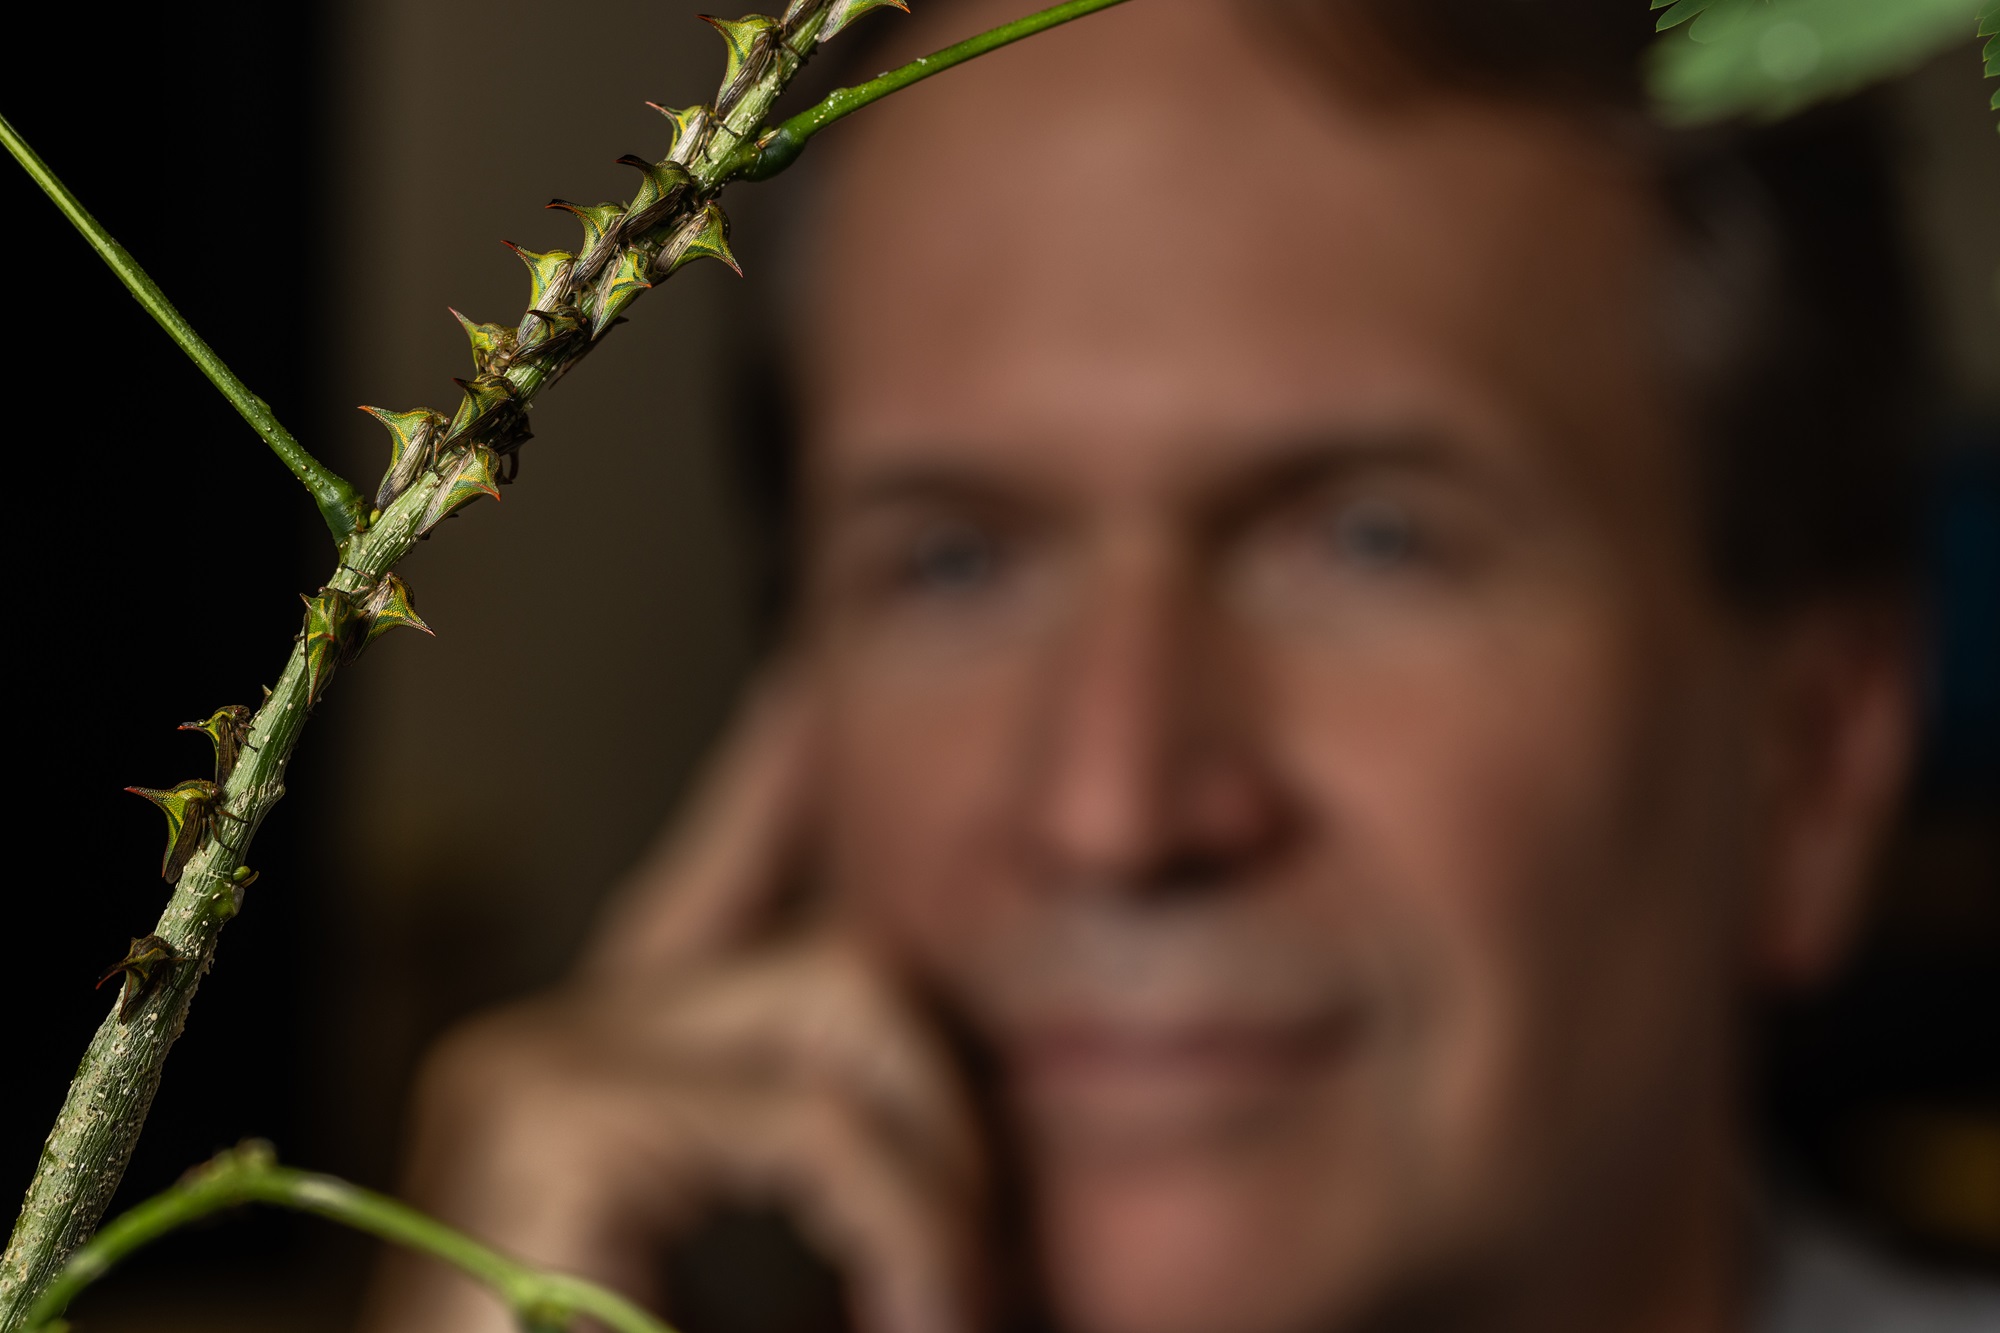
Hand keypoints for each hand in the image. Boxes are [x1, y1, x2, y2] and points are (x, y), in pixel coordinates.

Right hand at [359, 673, 985, 1332]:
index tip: (824, 675)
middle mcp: (551, 1042)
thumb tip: (964, 1109)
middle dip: (949, 1108)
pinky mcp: (540, 1121)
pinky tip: (899, 1325)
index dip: (780, 770)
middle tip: (973, 1283)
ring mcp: (534, 1068)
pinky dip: (909, 1241)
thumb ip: (860, 1177)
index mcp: (611, 1084)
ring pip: (852, 999)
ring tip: (938, 1318)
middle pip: (843, 953)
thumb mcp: (785, 1266)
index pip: (726, 870)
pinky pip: (820, 1127)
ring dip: (942, 1190)